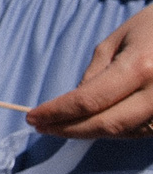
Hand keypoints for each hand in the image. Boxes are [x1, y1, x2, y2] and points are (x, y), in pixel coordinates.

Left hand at [29, 3, 152, 138]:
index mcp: (140, 68)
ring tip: (65, 122)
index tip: (32, 117)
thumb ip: (96, 73)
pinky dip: (118, 130)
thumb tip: (74, 103)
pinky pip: (142, 131)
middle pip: (107, 124)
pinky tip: (98, 121)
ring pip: (125, 133)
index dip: (57, 112)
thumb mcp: (118, 40)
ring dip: (92, 131)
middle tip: (41, 127)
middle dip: (69, 129)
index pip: (89, 100)